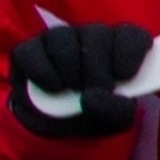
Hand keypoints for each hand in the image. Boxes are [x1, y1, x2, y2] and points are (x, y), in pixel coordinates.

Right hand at [10, 20, 154, 139]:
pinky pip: (33, 52)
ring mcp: (59, 38)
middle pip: (97, 35)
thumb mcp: (114, 120)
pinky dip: (44, 74)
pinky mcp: (27, 50)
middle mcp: (92, 36)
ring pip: (63, 39)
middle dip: (96, 70)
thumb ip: (116, 109)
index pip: (132, 34)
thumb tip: (91, 96)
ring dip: (70, 71)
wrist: (55, 125)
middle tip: (93, 91)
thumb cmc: (94, 112)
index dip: (128, 52)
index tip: (123, 76)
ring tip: (72, 90)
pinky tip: (53, 88)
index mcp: (120, 46)